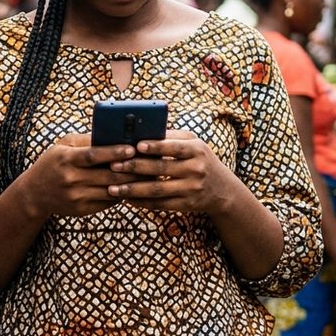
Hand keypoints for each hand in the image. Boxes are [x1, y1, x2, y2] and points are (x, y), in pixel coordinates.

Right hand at [18, 134, 147, 218]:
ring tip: (148, 175)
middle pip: (107, 175)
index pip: (93, 155)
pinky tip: (133, 187)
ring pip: (111, 190)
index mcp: (66, 159)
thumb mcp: (63, 147)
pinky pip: (108, 202)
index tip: (132, 149)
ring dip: (131, 183)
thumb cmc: (53, 163)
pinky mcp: (82, 210)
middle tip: (150, 162)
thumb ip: (86, 141)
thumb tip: (114, 134)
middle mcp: (71, 179)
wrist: (34, 194)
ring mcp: (76, 197)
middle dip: (130, 168)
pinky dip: (122, 194)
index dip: (113, 152)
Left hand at [106, 130, 239, 213]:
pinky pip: (160, 204)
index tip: (136, 145)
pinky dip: (141, 202)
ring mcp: (191, 189)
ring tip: (113, 188)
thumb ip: (172, 137)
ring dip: (133, 189)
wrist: (222, 189)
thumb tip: (143, 130)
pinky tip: (126, 199)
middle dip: (135, 167)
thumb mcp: (194, 144)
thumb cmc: (201, 159)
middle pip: (161, 169)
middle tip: (113, 165)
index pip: (174, 147)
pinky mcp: (186, 205)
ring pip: (157, 190)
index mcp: (197, 150)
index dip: (156, 147)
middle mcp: (196, 170)